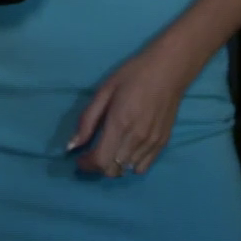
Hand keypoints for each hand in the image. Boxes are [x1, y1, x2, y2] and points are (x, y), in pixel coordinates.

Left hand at [66, 42, 199, 178]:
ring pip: (127, 171)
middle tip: (93, 153)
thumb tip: (71, 146)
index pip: (100, 161)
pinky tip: (127, 150)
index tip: (80, 158)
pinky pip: (143, 167)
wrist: (169, 69)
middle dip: (98, 166)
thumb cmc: (133, 75)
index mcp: (119, 124)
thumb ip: (87, 120)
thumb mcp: (104, 91)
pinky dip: (131, 165)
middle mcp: (136, 138)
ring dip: (114, 166)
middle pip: (112, 170)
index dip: (86, 165)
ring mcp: (152, 143)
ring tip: (111, 150)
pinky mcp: (163, 143)